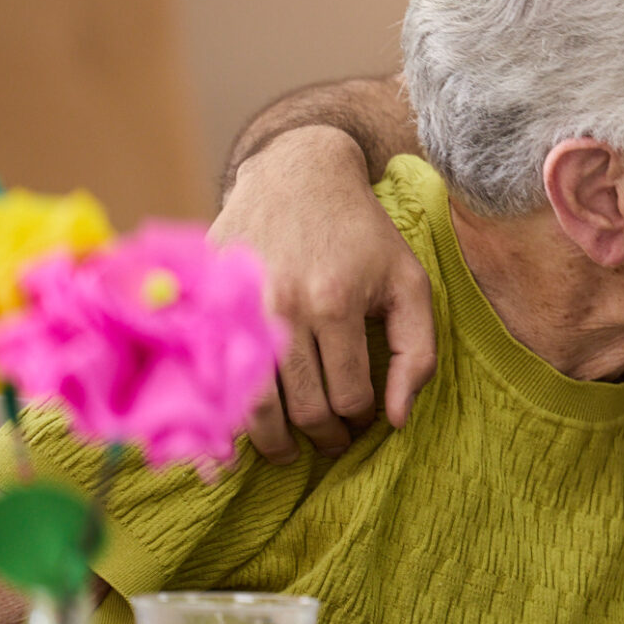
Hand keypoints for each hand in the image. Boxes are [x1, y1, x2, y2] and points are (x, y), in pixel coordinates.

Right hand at [211, 126, 436, 462]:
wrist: (298, 175)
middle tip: (330, 442)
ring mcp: (237, 305)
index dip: (359, 421)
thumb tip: (397, 419)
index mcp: (335, 303)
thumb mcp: (410, 282)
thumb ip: (417, 351)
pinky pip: (215, 373)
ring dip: (273, 439)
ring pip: (253, 402)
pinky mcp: (206, 300)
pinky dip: (231, 407)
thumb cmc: (363, 235)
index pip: (349, 396)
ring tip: (288, 448)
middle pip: (301, 407)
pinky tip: (248, 418)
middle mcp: (282, 308)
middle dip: (321, 436)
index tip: (361, 423)